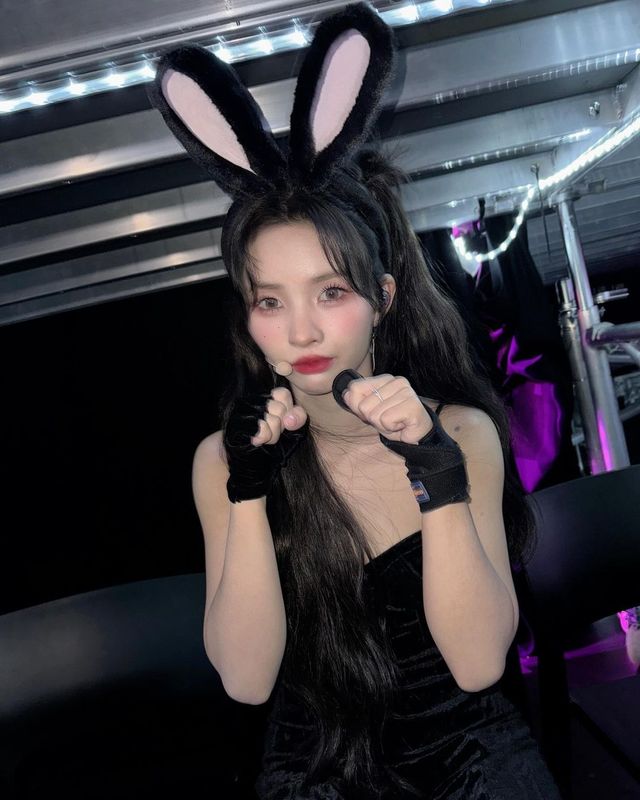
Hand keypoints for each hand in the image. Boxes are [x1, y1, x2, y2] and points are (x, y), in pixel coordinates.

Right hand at [223, 388, 308, 502]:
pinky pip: (261, 429)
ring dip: (272, 435)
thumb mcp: (290, 430)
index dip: (288, 410)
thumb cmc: (270, 446)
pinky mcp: (235, 426)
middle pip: (279, 408)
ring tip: (264, 440)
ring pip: (271, 419)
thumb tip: (290, 419)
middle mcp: (252, 402)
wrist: (248, 464)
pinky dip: (264, 438)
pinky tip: (257, 442)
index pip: (283, 394)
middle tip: (271, 435)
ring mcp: (241, 412)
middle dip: (280, 427)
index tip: (283, 424)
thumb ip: (297, 417)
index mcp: (264, 399)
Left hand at [340, 373, 432, 443]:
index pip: (355, 388)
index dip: (360, 406)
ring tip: (395, 422)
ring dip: (382, 424)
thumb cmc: (393, 421)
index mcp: (385, 379)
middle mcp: (397, 382)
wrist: (415, 436)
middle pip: (363, 404)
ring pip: (374, 414)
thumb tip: (347, 394)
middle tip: (388, 419)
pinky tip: (401, 425)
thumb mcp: (369, 411)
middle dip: (373, 418)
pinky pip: (386, 420)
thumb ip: (356, 402)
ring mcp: (407, 392)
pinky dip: (390, 428)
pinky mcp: (412, 406)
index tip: (376, 411)